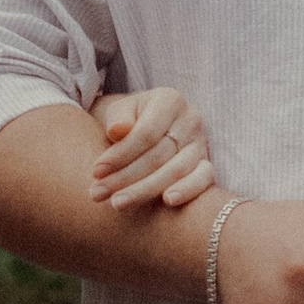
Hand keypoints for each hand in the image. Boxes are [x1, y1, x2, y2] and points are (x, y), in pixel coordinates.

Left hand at [88, 84, 217, 215]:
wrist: (144, 127)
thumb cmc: (128, 119)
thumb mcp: (118, 112)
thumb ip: (117, 119)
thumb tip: (118, 130)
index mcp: (169, 100)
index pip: (145, 133)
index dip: (120, 155)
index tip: (96, 172)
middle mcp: (191, 120)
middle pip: (159, 155)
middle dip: (125, 178)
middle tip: (98, 193)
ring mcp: (201, 143)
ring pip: (176, 171)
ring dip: (144, 191)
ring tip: (117, 203)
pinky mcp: (207, 164)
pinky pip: (203, 180)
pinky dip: (187, 191)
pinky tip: (167, 202)